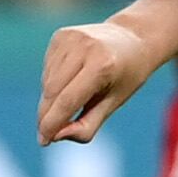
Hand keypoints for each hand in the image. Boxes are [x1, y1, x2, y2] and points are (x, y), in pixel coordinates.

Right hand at [39, 19, 161, 145]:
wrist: (133, 38)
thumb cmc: (126, 76)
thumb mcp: (114, 103)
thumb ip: (87, 125)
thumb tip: (56, 136)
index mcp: (102, 65)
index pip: (67, 101)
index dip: (52, 124)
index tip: (44, 141)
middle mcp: (84, 47)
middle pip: (53, 92)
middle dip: (47, 116)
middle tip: (47, 134)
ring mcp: (70, 38)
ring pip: (47, 82)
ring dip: (51, 100)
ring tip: (73, 100)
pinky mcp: (61, 35)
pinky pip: (48, 69)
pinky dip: (53, 83)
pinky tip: (72, 80)